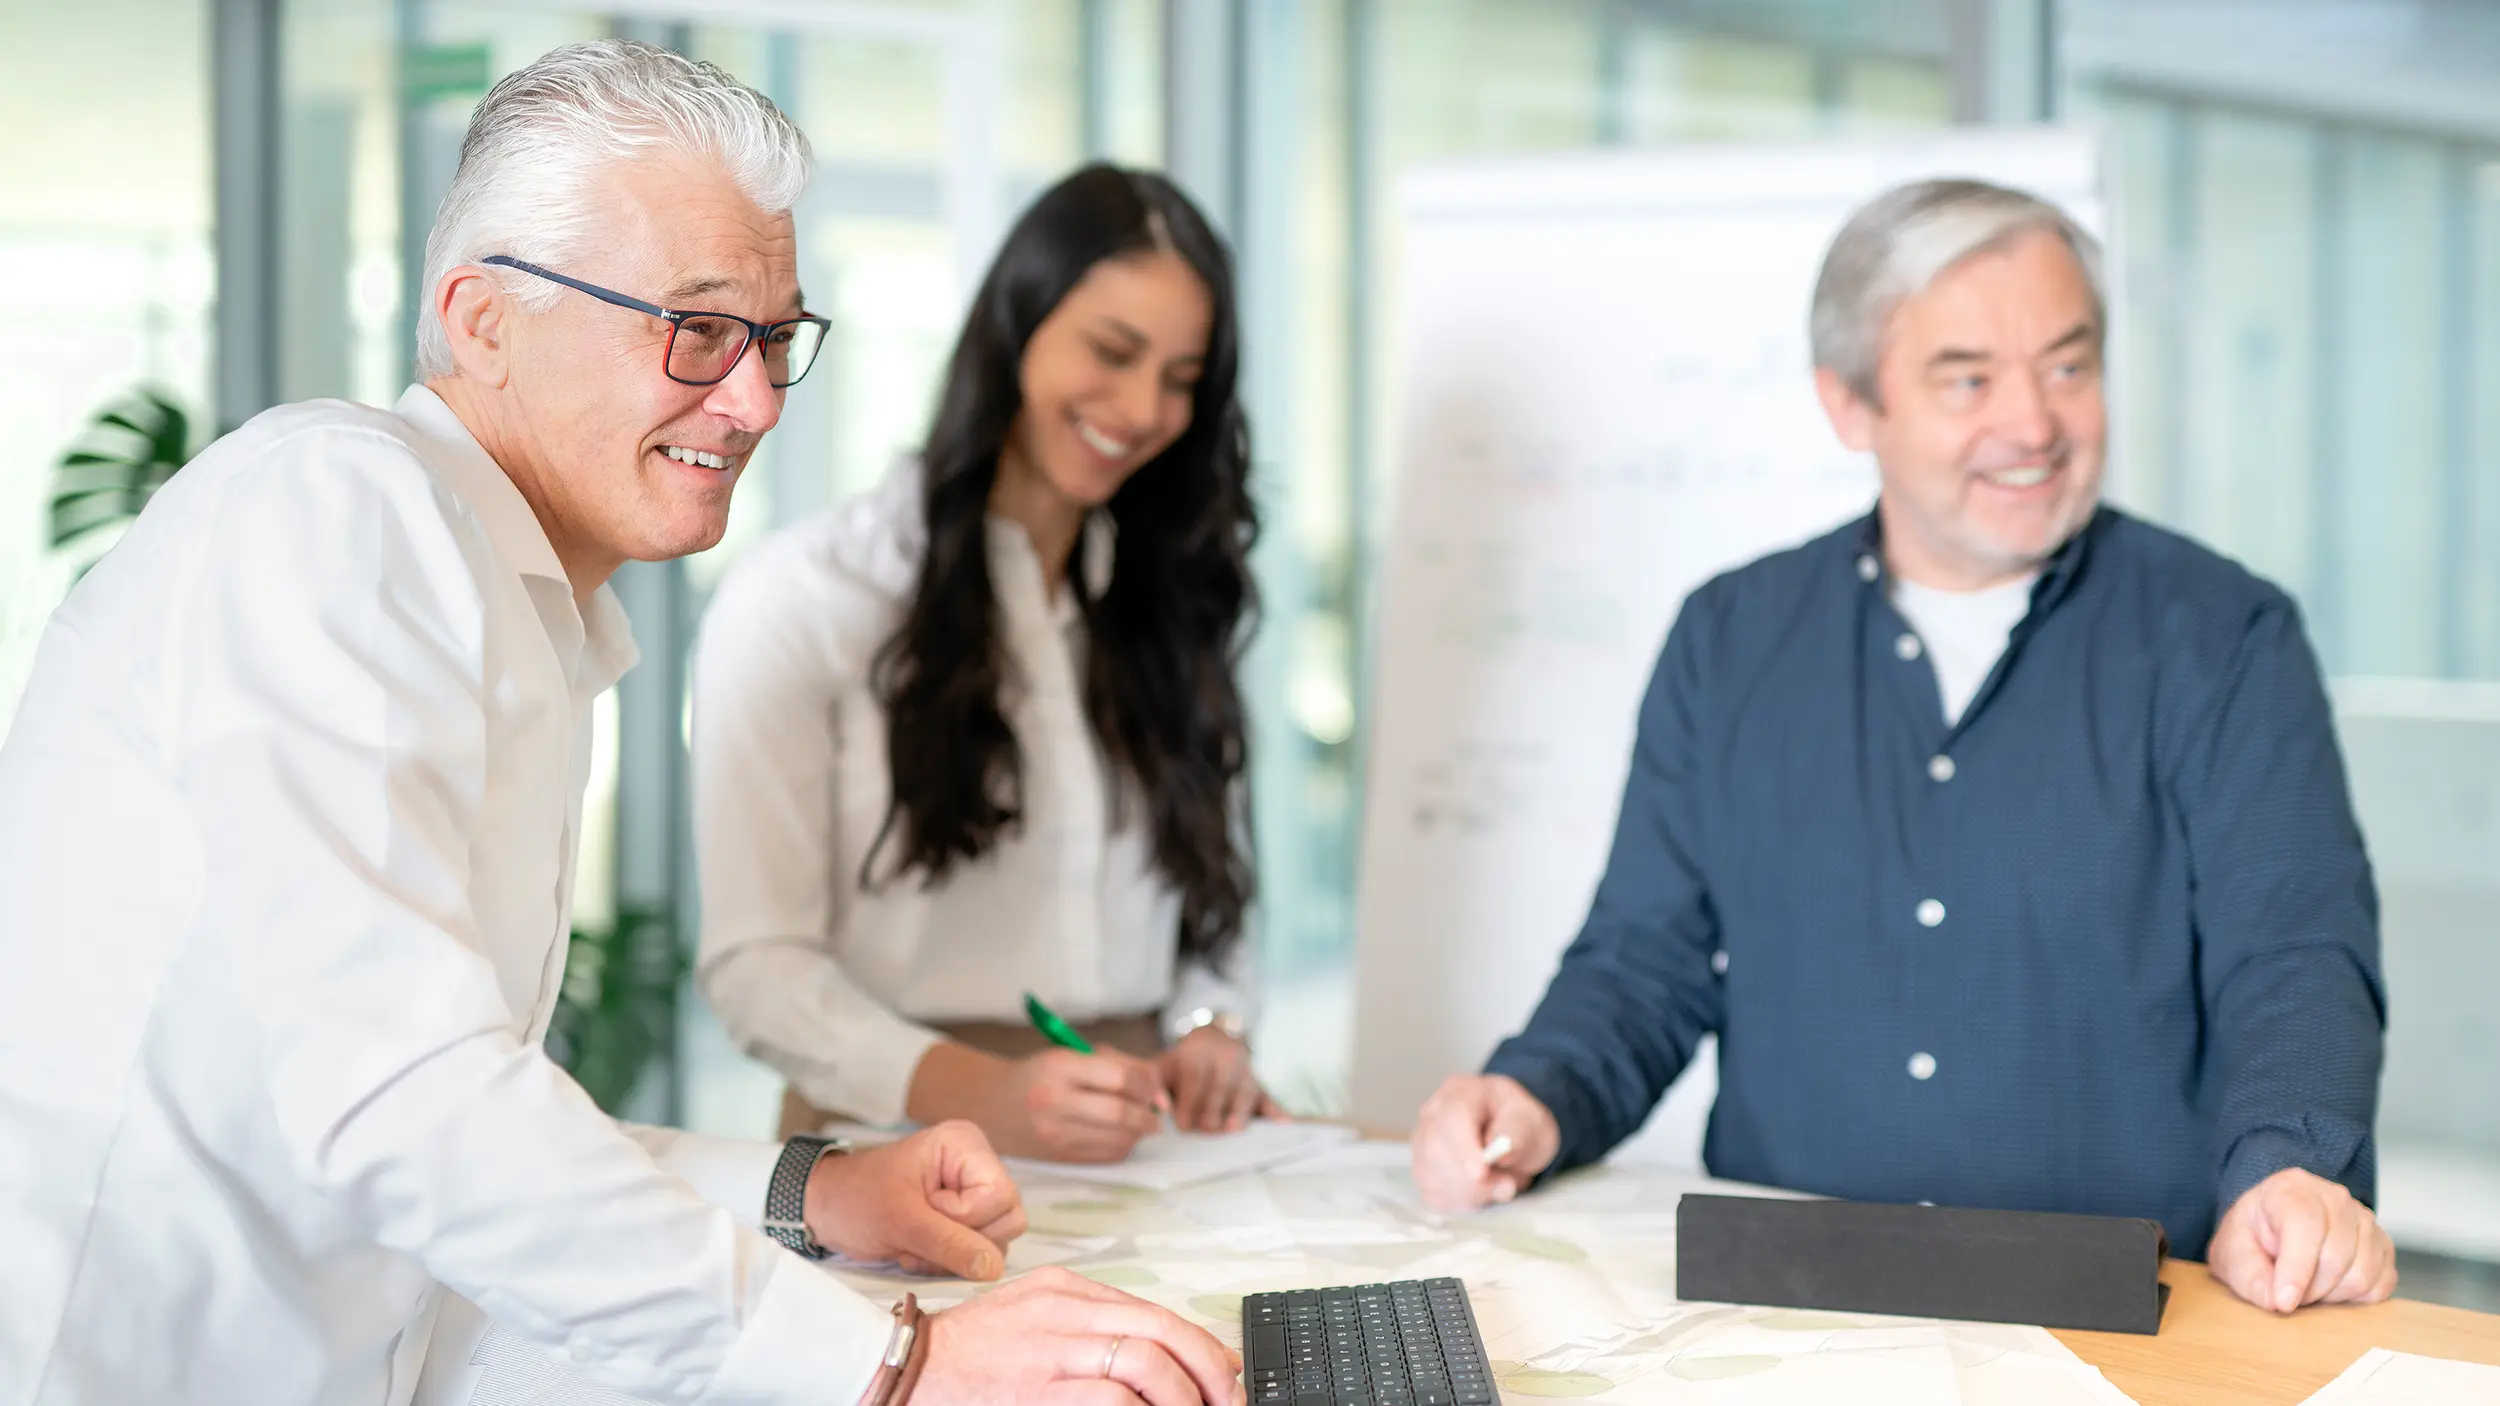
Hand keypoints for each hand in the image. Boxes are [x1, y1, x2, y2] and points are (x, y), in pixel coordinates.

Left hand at [801, 1120, 1024, 1278]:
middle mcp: (977, 1166)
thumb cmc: (856, 1199)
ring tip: (914, 1245)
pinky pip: (978, 1253)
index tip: (925, 1212)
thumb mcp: (900, 1220)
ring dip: (952, 1256)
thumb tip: (994, 1268)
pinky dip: (948, 1262)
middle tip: (918, 1234)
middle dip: (960, 1240)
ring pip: (996, 1241)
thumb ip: (948, 1243)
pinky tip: (917, 1250)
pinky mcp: (964, 1220)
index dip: (966, 1217)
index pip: (1000, 1194)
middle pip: (1007, 1218)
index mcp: (965, 1146)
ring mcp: (972, 1194)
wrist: (826, 1210)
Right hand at [907, 1042, 1167, 1163]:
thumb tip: (1158, 1093)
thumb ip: (1117, 1065)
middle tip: (1156, 1112)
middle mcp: (1054, 1102)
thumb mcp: (1072, 1054)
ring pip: (1117, 1139)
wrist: (992, 1103)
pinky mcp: (1059, 1156)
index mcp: (1059, 1067)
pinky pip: (1106, 1155)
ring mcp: (1055, 1134)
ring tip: (1140, 1122)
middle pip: (1120, 1113)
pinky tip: (1120, 1134)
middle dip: (1148, 1114)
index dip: (1147, 1083)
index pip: (1119, 1078)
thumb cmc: (1041, 1073)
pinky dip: (1123, 1145)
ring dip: (1139, 1132)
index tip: (1154, 1087)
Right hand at [913, 1265, 1245, 1405]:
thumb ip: (1085, 1328)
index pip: (1152, 1311)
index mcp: (1062, 1290)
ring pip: (1146, 1363)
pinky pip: (1112, 1400)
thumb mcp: (1028, 1318)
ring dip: (1183, 1398)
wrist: (901, 1370)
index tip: (1225, 1373)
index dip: (1200, 1345)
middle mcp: (1061, 1311)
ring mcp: (1050, 1350)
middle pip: (1161, 1331)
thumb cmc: (964, 1355)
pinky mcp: (1038, 1390)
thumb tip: (1155, 1360)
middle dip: (1207, 1370)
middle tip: (1227, 1400)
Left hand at [1155, 1027, 1280, 1132]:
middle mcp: (1226, 1059)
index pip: (1195, 1076)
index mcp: (1198, 1054)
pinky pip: (1269, 1098)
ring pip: (1245, 1092)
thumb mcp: (1162, 1065)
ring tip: (1233, 1129)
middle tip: (1205, 1130)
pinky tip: (1284, 1124)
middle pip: (1221, 1086)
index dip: (1190, 1100)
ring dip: (1240, 1111)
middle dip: (1212, 1110)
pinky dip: (1277, 1111)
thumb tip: (1157, 1108)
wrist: (1213, 1038)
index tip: (1182, 1124)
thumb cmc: (1182, 1063)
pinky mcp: (1260, 1086)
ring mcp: (1246, 1072)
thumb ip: (1153, 1085)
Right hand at [1410, 1074, 1561, 1213]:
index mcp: (1462, 1092)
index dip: (1463, 1148)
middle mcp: (1434, 1113)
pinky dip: (1460, 1202)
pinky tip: (1481, 1194)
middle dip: (1472, 1180)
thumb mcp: (1532, 1121)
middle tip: (1507, 1186)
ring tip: (1499, 1185)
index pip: (1452, 1118)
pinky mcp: (1423, 1170)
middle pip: (1436, 1151)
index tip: (1481, 1174)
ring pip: (1432, 1177)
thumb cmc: (1519, 1123)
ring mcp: (1423, 1142)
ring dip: (1470, 1193)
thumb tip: (1501, 1154)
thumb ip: (1518, 1134)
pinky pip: (1433, 1194)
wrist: (1513, 1134)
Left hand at [2207, 1167, 2396, 1312]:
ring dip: (2331, 1295)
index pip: (2305, 1226)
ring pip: (2361, 1275)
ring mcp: (2364, 1220)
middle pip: (2336, 1257)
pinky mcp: (2383, 1246)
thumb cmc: (2253, 1237)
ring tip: (2307, 1287)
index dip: (2296, 1269)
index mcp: (2292, 1189)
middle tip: (2288, 1294)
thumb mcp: (2233, 1253)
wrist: (2272, 1227)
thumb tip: (2275, 1302)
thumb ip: (2249, 1277)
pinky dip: (2355, 1299)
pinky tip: (2330, 1288)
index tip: (2283, 1302)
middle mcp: (2335, 1198)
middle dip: (2309, 1289)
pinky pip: (2380, 1285)